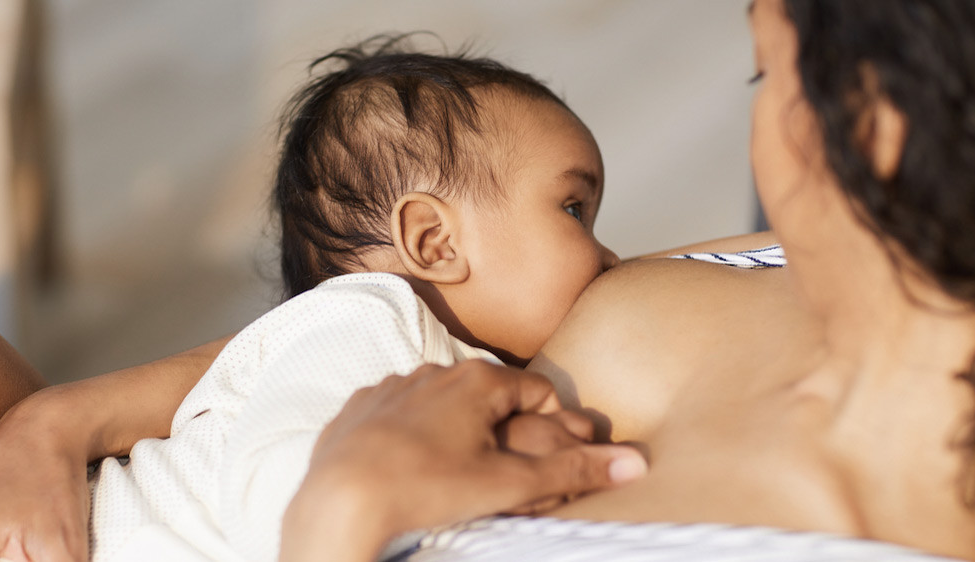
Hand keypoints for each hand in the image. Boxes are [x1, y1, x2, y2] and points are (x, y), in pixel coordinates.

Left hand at [280, 360, 646, 561]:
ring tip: (455, 475)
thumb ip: (571, 470)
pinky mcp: (358, 409)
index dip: (552, 423)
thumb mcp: (508, 484)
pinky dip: (411, 436)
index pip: (536, 388)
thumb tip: (634, 463)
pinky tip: (410, 469)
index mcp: (474, 379)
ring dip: (457, 430)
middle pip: (488, 395)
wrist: (340, 503)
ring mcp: (390, 386)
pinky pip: (397, 415)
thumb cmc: (426, 489)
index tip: (547, 459)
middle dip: (503, 429)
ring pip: (440, 402)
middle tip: (503, 473)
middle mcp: (431, 370)